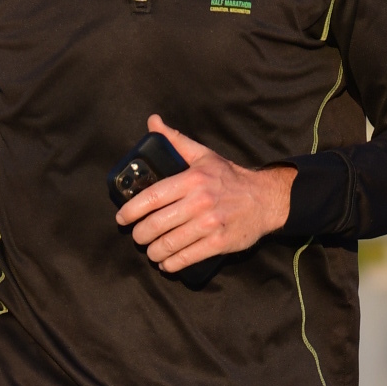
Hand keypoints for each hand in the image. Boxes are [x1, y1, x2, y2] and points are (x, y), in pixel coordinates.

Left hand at [116, 116, 294, 271]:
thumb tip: (153, 121)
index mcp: (192, 179)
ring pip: (168, 244)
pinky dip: (171, 264)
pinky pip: (186, 258)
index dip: (131, 210)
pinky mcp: (218, 243)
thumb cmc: (229, 178)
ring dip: (153, 252)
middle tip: (138, 237)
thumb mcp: (203, 155)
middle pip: (156, 224)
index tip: (122, 218)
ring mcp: (209, 224)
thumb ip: (176, 141)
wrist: (265, 199)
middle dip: (140, 235)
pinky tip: (166, 262)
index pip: (152, 196)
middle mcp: (199, 201)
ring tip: (151, 251)